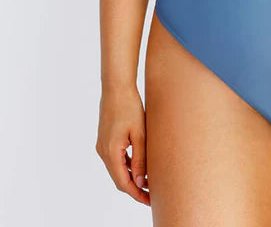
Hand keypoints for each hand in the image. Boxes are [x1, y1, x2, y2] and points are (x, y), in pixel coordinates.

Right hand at [95, 85, 149, 205]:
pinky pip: (115, 159)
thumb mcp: (139, 134)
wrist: (116, 87)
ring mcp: (102, 146)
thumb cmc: (129, 107)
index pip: (123, 183)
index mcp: (110, 153)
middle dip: (134, 188)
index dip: (137, 194)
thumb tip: (140, 182)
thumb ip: (140, 159)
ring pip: (117, 169)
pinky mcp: (105, 140)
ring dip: (130, 177)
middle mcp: (103, 152)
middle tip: (151, 194)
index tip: (150, 201)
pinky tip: (138, 165)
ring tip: (147, 182)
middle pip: (119, 179)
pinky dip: (126, 166)